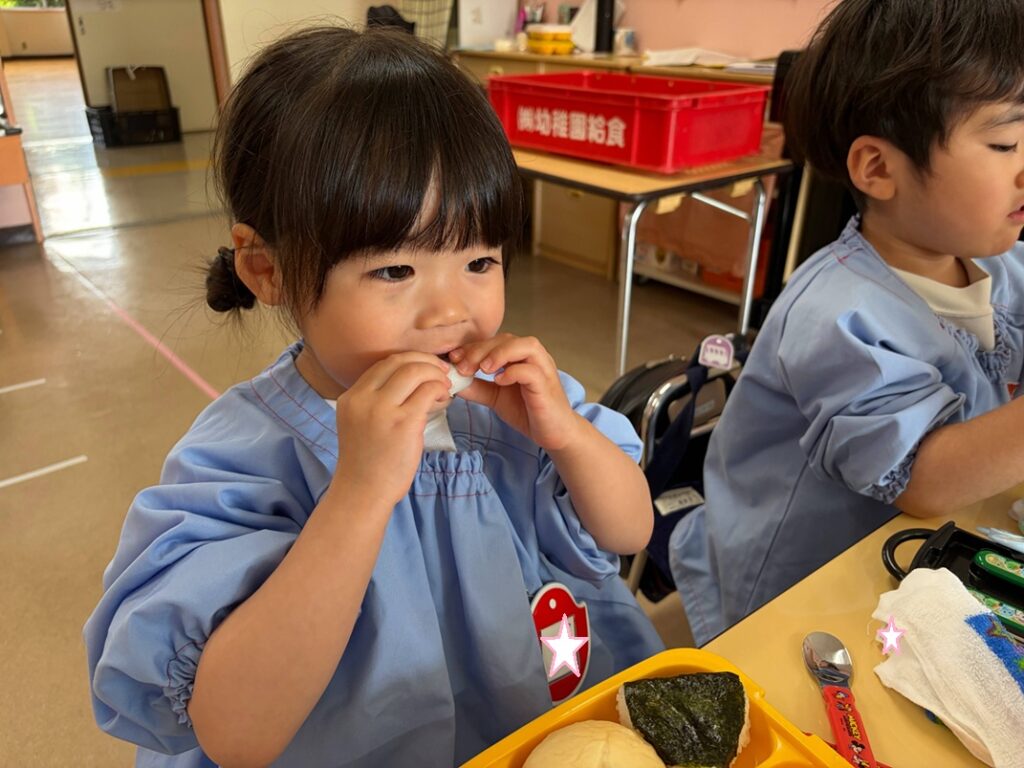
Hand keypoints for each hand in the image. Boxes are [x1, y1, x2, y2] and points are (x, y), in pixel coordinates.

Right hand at [330, 353, 450, 506]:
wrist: (362, 492)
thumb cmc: (367, 463)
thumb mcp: (360, 424)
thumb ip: (377, 402)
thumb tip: (414, 383)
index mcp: (351, 397)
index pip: (383, 363)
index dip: (410, 360)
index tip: (426, 367)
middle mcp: (363, 398)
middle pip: (400, 361)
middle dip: (426, 362)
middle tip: (442, 372)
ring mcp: (382, 409)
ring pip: (416, 372)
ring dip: (436, 375)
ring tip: (444, 389)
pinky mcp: (403, 423)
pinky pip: (428, 392)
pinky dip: (440, 390)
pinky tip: (444, 400)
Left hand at [450, 334, 580, 451]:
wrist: (553, 433)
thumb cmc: (528, 411)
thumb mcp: (496, 397)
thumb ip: (477, 387)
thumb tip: (453, 381)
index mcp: (520, 356)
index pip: (495, 341)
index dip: (473, 346)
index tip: (453, 359)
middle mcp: (534, 357)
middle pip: (507, 339)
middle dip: (481, 350)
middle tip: (462, 366)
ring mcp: (543, 369)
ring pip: (525, 346)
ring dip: (500, 353)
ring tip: (482, 369)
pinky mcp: (547, 386)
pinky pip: (532, 371)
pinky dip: (513, 372)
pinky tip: (499, 381)